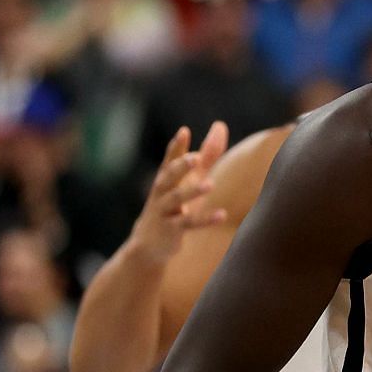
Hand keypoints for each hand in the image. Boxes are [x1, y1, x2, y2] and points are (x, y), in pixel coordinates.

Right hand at [127, 124, 229, 261]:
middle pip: (169, 176)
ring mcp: (165, 211)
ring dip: (192, 192)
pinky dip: (205, 219)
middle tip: (195, 158)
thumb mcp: (190, 179)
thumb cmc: (174, 205)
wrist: (148, 244)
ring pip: (177, 199)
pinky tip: (222, 215)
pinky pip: (189, 224)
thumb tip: (220, 126)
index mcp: (166, 178)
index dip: (176, 146)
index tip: (184, 131)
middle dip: (181, 166)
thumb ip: (207, 155)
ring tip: (210, 185)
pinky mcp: (171, 230)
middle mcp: (162, 192)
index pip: (170, 159)